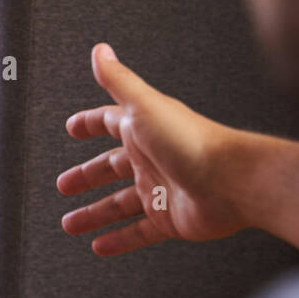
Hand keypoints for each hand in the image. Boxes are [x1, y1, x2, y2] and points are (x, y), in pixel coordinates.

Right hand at [57, 43, 248, 255]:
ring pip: (119, 204)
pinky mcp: (170, 219)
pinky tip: (100, 247)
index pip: (110, 123)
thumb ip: (118, 80)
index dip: (90, 125)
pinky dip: (119, 240)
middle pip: (111, 168)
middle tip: (63, 186)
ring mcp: (161, 191)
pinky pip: (138, 232)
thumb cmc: (192, 141)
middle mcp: (151, 159)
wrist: (235, 182)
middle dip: (86, 176)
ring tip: (70, 225)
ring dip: (94, 213)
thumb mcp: (145, 107)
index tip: (72, 129)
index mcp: (143, 130)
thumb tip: (99, 50)